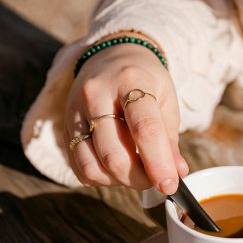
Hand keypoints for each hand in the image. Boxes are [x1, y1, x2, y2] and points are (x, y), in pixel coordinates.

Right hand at [64, 40, 188, 193]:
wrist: (112, 57)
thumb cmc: (145, 81)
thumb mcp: (166, 100)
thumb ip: (170, 139)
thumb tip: (176, 172)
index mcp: (130, 81)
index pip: (144, 129)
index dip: (158, 163)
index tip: (170, 185)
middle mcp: (97, 94)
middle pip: (115, 153)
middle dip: (139, 178)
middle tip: (155, 180)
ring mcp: (76, 111)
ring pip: (93, 165)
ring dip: (119, 181)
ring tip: (136, 172)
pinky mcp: (65, 128)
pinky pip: (80, 166)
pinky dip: (101, 178)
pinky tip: (116, 169)